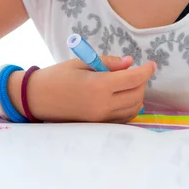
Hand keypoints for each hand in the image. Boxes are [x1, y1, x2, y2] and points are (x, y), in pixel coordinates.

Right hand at [27, 56, 155, 122]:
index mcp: (98, 86)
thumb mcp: (82, 62)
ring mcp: (100, 119)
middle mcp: (102, 105)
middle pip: (136, 95)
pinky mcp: (97, 126)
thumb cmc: (57, 76)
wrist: (36, 98)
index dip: (146, 71)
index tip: (152, 64)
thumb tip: (130, 62)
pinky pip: (122, 119)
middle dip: (142, 82)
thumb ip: (109, 62)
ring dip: (138, 95)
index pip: (133, 79)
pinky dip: (130, 108)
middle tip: (139, 71)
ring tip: (132, 83)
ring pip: (132, 109)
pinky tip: (125, 97)